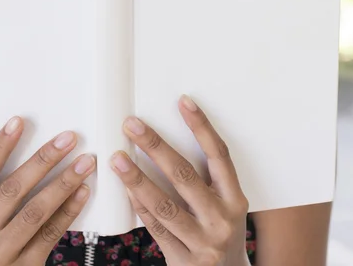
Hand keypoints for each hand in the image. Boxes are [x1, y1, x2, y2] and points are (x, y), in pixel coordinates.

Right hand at [0, 117, 94, 265]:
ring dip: (63, 183)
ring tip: (84, 162)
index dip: (0, 146)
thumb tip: (32, 151)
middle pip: (13, 188)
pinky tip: (82, 192)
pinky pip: (50, 233)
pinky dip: (69, 210)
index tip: (19, 121)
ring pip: (35, 211)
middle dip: (43, 160)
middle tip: (67, 139)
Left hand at [110, 95, 249, 265]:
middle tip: (132, 125)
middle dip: (155, 146)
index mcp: (234, 198)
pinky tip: (125, 189)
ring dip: (137, 178)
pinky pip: (156, 228)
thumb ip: (205, 181)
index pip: (218, 155)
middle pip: (184, 175)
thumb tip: (164, 142)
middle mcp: (222, 218)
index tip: (183, 102)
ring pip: (165, 204)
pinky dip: (139, 206)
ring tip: (117, 159)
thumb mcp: (224, 206)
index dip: (201, 126)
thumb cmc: (221, 233)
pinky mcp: (184, 261)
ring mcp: (203, 241)